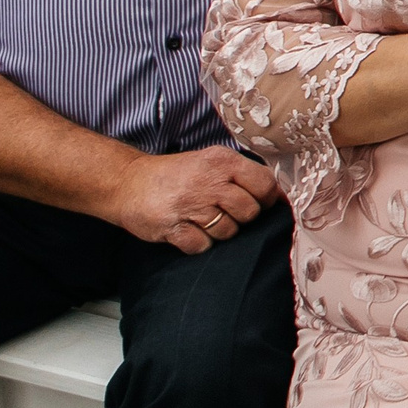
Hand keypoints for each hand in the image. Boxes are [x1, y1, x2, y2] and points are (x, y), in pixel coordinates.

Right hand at [109, 147, 279, 253]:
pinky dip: (197, 243)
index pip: (265, 185)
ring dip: (218, 231)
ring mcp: (190, 206)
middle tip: (221, 211)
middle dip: (240, 217)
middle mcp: (209, 182)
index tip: (257, 202)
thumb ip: (243, 174)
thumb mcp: (211, 160)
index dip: (266, 198)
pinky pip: (202, 246)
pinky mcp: (173, 228)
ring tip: (201, 218)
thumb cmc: (176, 174)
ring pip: (228, 232)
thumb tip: (278, 195)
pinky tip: (187, 229)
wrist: (128, 182)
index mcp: (223, 161)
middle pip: (249, 212)